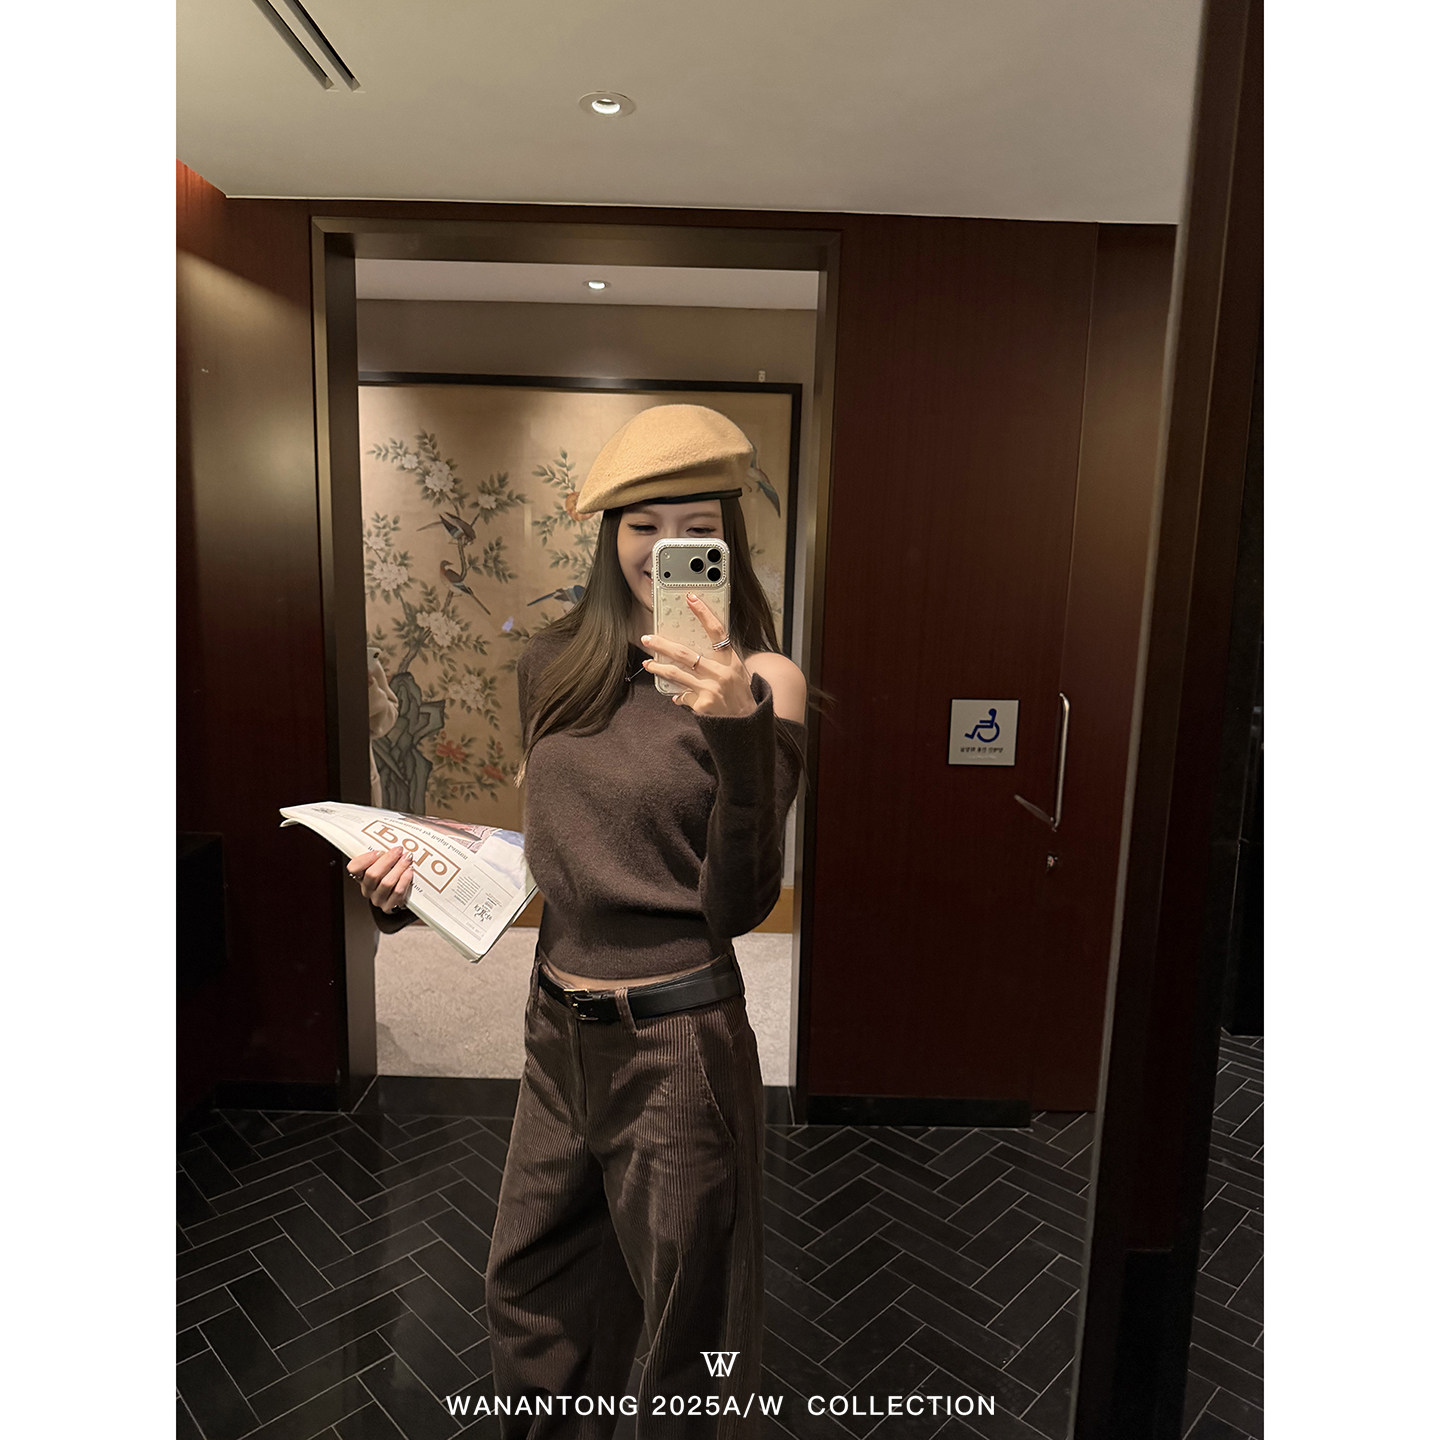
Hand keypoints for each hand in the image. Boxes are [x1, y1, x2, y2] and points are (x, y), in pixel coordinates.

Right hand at [347, 845, 413, 912]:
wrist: (402, 895)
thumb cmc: (393, 873)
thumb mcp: (385, 861)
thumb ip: (384, 852)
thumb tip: (393, 835)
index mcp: (361, 875)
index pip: (353, 867)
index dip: (365, 859)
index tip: (379, 851)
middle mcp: (367, 888)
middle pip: (372, 874)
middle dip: (388, 860)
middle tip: (399, 850)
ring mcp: (377, 899)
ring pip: (386, 883)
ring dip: (399, 868)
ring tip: (407, 859)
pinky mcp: (389, 906)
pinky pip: (397, 893)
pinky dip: (405, 880)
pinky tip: (409, 872)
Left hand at [641, 595, 756, 717]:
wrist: (746, 725)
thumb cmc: (740, 696)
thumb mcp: (736, 674)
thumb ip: (719, 662)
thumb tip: (693, 654)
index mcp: (731, 661)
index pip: (717, 631)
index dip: (703, 613)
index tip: (691, 599)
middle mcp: (721, 673)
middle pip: (685, 654)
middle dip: (663, 645)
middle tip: (648, 638)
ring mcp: (710, 690)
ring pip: (676, 674)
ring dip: (658, 667)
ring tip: (648, 664)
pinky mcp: (702, 705)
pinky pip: (682, 696)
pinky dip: (679, 696)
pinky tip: (677, 696)